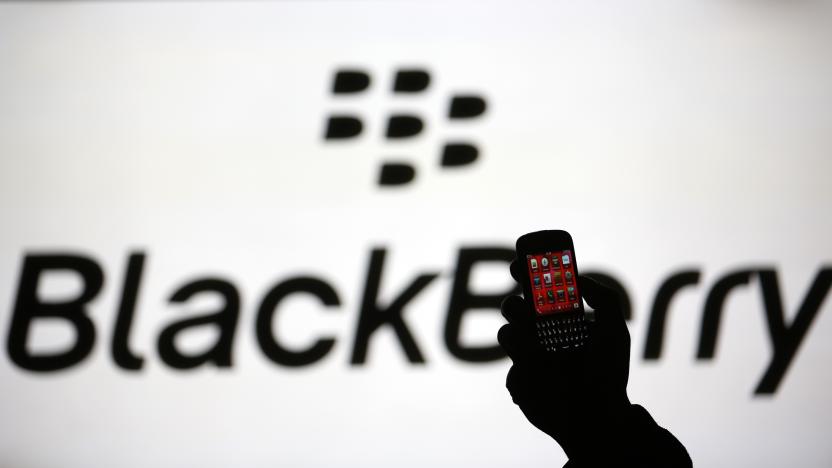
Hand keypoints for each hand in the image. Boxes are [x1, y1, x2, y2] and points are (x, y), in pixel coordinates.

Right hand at [498, 269, 631, 460]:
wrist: (598, 418)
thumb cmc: (608, 375)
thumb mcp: (615, 331)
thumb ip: (604, 298)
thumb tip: (580, 279)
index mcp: (561, 319)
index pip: (538, 289)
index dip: (527, 273)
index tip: (521, 262)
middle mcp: (542, 335)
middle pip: (515, 307)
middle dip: (514, 300)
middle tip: (523, 305)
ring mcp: (529, 357)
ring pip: (506, 334)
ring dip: (517, 334)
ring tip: (535, 343)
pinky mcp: (520, 381)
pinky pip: (511, 371)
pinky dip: (525, 371)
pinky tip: (545, 376)